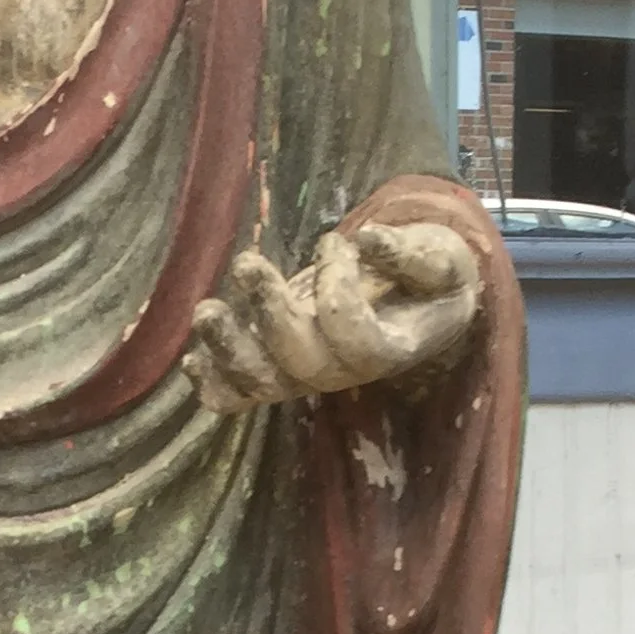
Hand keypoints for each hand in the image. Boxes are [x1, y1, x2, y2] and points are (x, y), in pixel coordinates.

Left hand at [182, 222, 482, 412]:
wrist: (417, 307)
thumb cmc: (430, 280)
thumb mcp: (442, 263)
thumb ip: (415, 257)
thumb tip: (370, 239)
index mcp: (389, 349)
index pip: (355, 335)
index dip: (339, 287)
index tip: (336, 241)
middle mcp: (343, 372)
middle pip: (301, 364)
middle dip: (270, 314)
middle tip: (247, 263)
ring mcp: (305, 376)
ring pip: (262, 382)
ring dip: (229, 349)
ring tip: (206, 310)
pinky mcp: (277, 371)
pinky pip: (241, 394)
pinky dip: (215, 383)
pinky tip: (193, 360)